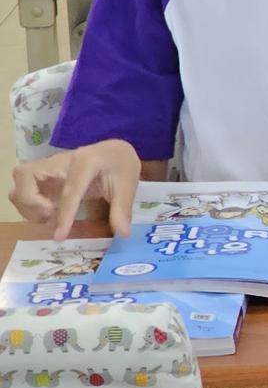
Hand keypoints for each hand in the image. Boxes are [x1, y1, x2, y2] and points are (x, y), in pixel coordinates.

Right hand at [9, 140, 142, 238]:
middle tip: (52, 214)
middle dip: (32, 201)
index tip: (59, 236)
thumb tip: (122, 234)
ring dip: (27, 204)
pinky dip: (29, 204)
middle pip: (25, 175)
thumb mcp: (128, 185)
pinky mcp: (43, 176)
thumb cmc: (120, 165)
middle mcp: (60, 161)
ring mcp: (48, 167)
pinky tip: (49, 212)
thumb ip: (122, 209)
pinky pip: (23, 188)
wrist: (113, 151)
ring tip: (50, 215)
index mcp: (85, 161)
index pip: (69, 189)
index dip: (64, 214)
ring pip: (19, 182)